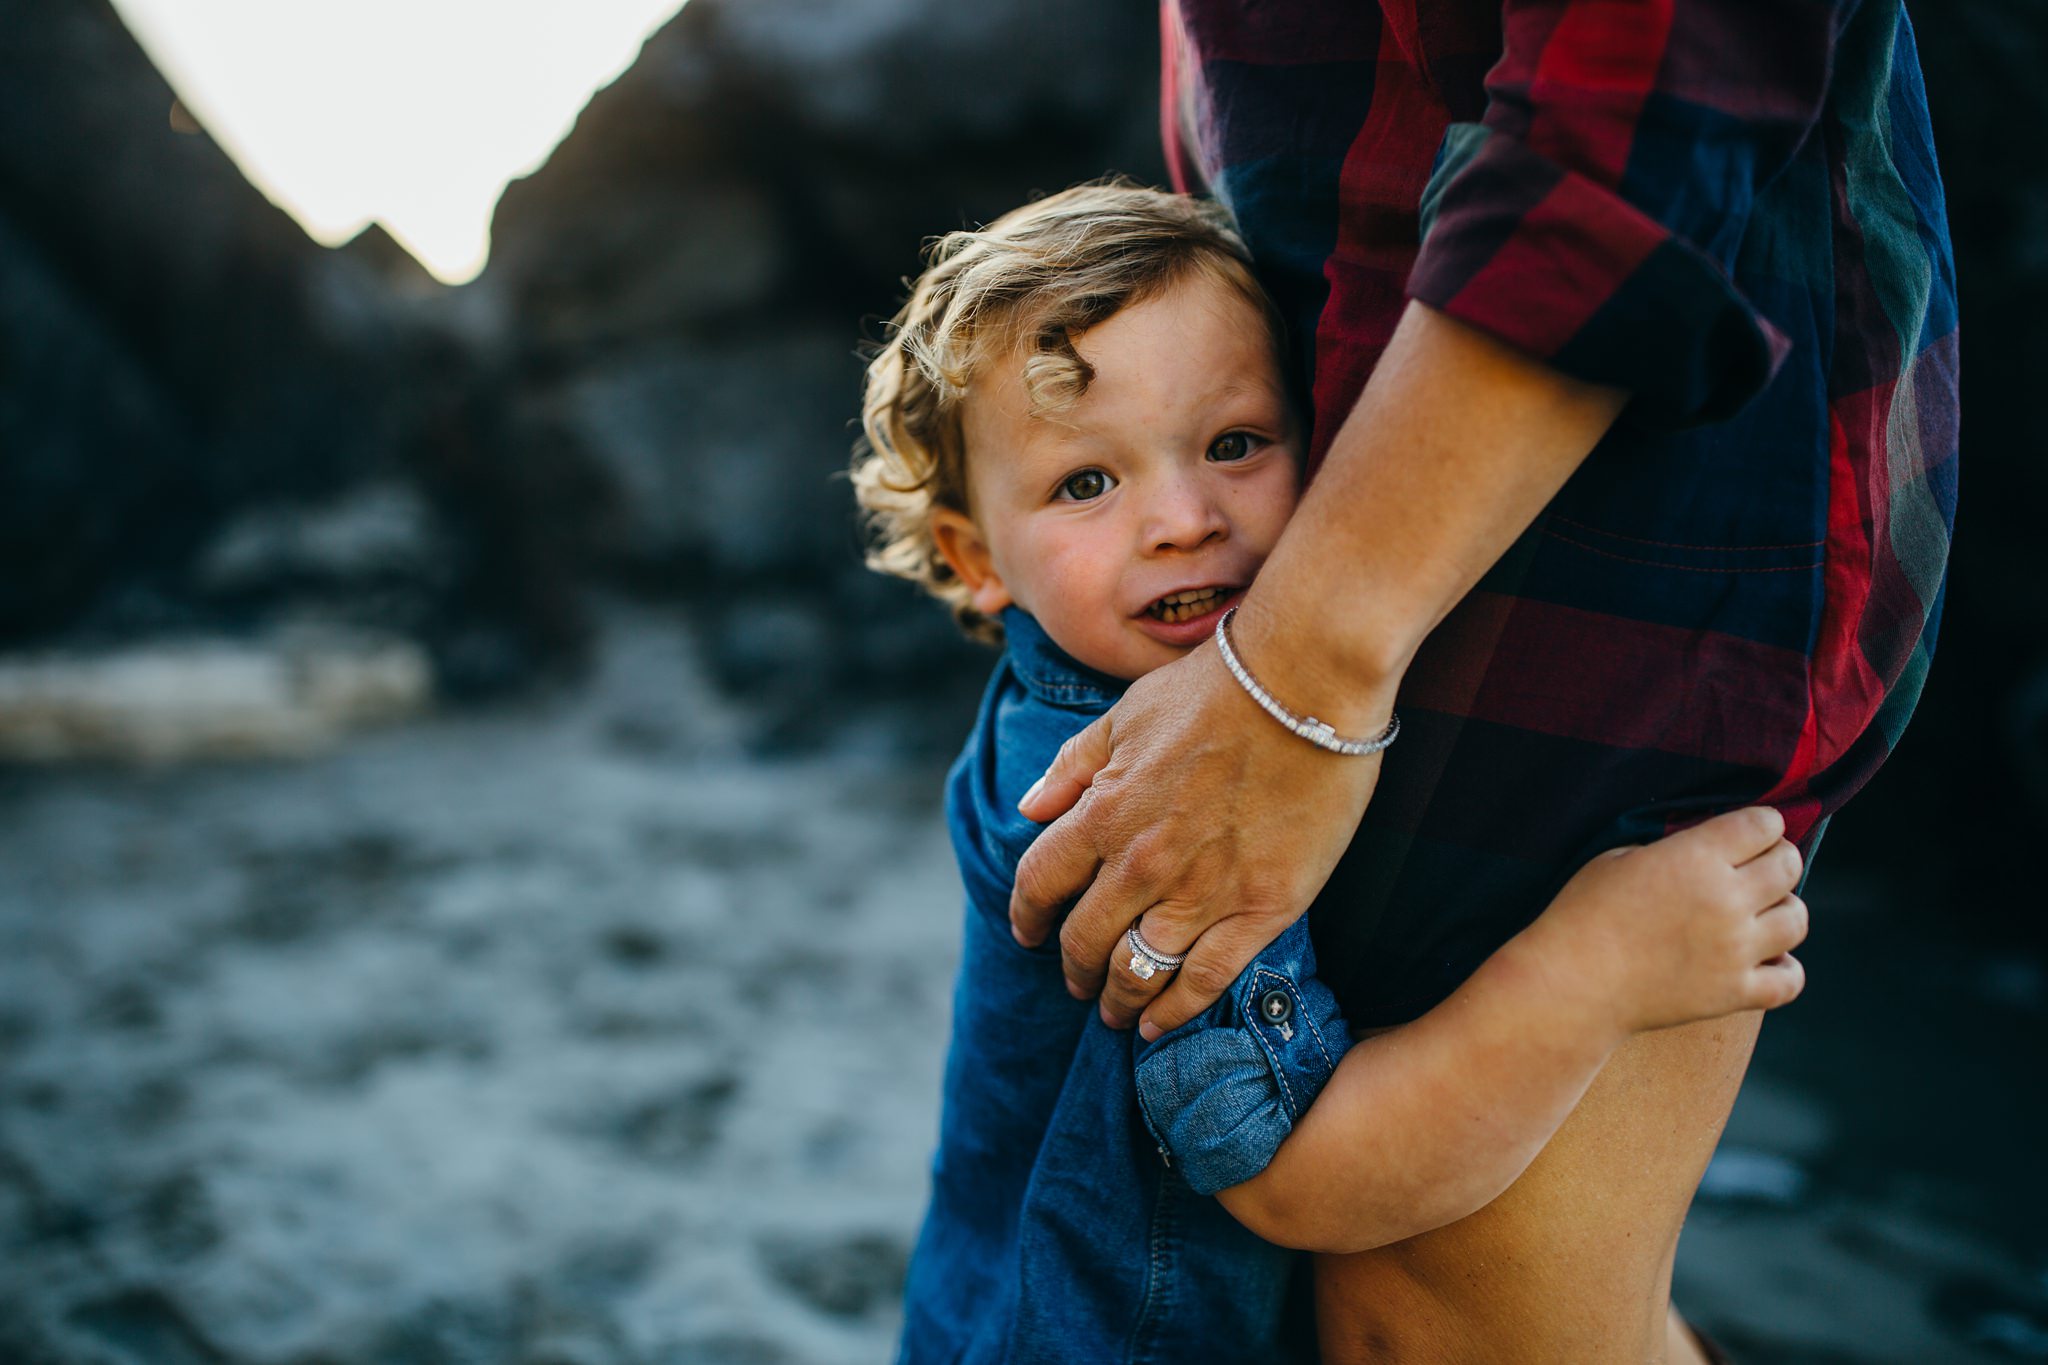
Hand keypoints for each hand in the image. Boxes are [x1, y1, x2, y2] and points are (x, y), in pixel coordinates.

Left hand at [1010, 634, 1390, 1036]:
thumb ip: (1073, 766)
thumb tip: (1029, 807)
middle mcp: (1141, 862)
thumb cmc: (1216, 686)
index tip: (1028, 932)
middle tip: (1076, 984)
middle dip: (1072, 969)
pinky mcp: (1261, 908)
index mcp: (1103, 811)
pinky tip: (1159, 1025)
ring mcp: (1202, 890)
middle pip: (1084, 939)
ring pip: (1137, 971)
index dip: (1027, 915)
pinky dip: (1174, 1011)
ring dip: (1117, 999)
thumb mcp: (1126, 714)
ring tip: (1115, 1012)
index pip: (1040, 882)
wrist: (1306, 681)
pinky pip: (1206, 979)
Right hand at [1530, 806, 1808, 1036]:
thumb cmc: (1583, 913)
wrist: (1573, 984)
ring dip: (1784, 909)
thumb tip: (1703, 854)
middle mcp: (1727, 899)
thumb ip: (1672, 851)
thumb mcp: (1619, 858)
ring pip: (1797, 920)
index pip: (1763, 825)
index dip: (1764, 822)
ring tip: (1764, 912)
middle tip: (1761, 866)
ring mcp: (1735, 949)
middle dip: (1779, 858)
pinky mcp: (1735, 993)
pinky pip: (1790, 980)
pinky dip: (1785, 967)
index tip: (1755, 829)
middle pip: (1788, 866)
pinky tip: (1766, 958)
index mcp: (1696, 857)